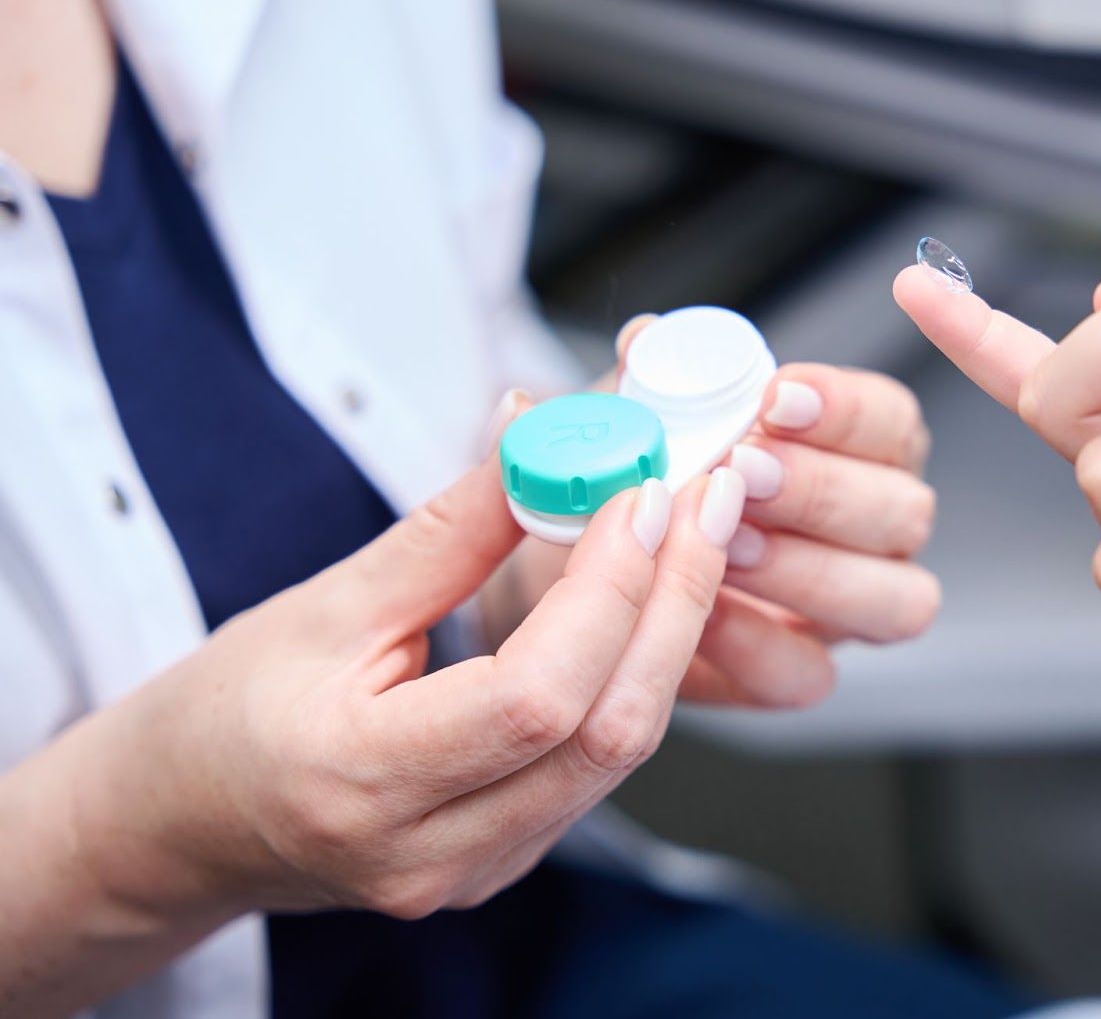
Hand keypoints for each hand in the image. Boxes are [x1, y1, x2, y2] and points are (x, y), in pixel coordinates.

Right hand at [48, 452, 744, 929]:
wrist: (178, 823)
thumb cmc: (222, 714)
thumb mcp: (321, 606)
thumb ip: (446, 537)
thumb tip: (541, 445)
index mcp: (361, 783)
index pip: (535, 697)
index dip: (607, 587)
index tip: (641, 491)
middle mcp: (431, 851)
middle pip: (607, 731)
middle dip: (674, 599)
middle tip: (706, 495)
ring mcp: (476, 869)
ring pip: (619, 752)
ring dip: (669, 632)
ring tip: (692, 530)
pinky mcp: (503, 859)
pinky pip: (597, 767)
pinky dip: (634, 674)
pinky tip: (649, 600)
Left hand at [612, 316, 940, 707]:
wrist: (587, 557)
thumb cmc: (645, 473)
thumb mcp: (642, 414)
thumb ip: (652, 377)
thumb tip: (647, 338)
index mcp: (863, 447)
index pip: (892, 420)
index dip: (845, 409)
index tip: (777, 398)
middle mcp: (878, 529)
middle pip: (904, 511)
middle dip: (820, 490)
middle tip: (742, 472)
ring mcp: (852, 607)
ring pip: (893, 600)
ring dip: (806, 568)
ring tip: (726, 543)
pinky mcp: (801, 669)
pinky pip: (812, 673)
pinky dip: (759, 643)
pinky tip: (706, 612)